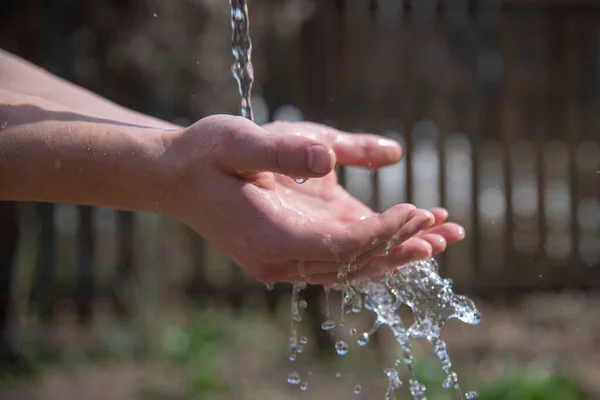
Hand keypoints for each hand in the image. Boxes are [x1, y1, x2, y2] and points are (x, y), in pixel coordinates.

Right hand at [162, 115, 463, 283]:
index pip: (340, 246)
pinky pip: (339, 255)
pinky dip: (374, 245)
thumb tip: (330, 157)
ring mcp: (284, 259)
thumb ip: (285, 150)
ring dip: (396, 251)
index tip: (417, 210)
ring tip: (441, 235)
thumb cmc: (204, 155)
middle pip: (353, 263)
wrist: (176, 176)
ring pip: (350, 265)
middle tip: (448, 232)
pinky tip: (404, 233)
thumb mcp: (238, 141)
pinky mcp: (289, 248)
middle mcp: (279, 259)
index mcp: (268, 237)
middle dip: (402, 247)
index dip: (383, 232)